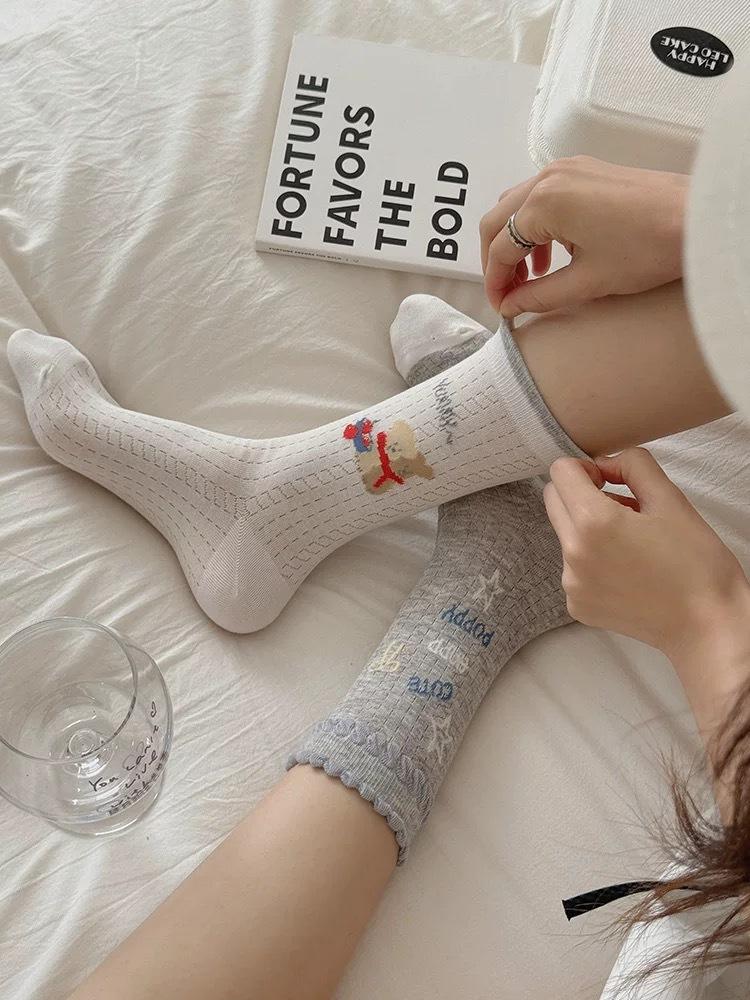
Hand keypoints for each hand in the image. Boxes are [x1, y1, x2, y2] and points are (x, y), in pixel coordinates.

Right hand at [480, 156, 688, 317]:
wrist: (698, 220)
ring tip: (531, 278)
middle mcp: (548, 178)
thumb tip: (510, 307)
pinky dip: (535, 226)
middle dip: (496, 260)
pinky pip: (541, 196)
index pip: (501, 248)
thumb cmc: (648, 248)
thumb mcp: (588, 282)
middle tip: (507, 294)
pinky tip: (553, 254)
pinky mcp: (584, 170)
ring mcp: (566, 169)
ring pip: (516, 206)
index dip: (496, 283)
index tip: (501, 309)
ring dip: (514, 242)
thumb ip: (539, 296)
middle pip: (497, 220)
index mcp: (544, 203)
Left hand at [543, 449, 749, 658]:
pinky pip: (572, 567)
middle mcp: (572, 553)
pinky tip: (627, 571)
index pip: (559, 472)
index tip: (610, 481)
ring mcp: (571, 583)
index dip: (586, 468)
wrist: (707, 624)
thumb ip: (632, 466)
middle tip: (623, 507)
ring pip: (564, 534)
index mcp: (593, 522)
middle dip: (581, 494)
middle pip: (553, 500)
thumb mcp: (671, 499)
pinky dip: (592, 561)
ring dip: (588, 528)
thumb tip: (604, 464)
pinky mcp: (577, 605)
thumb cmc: (696, 563)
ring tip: (632, 543)